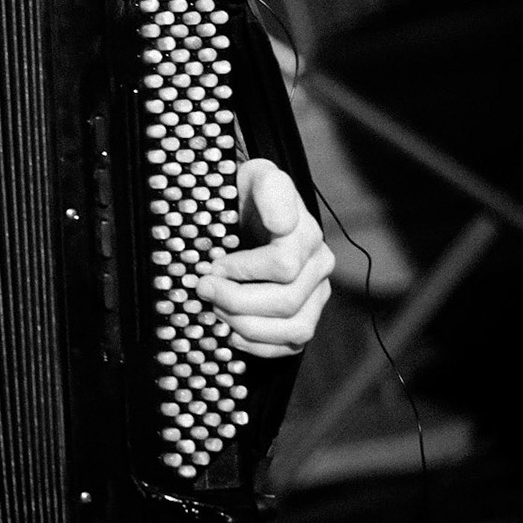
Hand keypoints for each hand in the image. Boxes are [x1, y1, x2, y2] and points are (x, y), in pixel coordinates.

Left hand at [193, 158, 333, 357]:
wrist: (249, 210)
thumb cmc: (246, 195)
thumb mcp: (254, 176)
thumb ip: (270, 187)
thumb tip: (282, 224)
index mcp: (306, 232)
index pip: (282, 265)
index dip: (241, 269)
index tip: (213, 263)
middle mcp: (320, 264)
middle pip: (285, 301)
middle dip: (235, 300)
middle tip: (203, 289)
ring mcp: (317, 293)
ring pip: (296, 329)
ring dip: (247, 325)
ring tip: (217, 310)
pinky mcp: (307, 315)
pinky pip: (293, 345)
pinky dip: (259, 346)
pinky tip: (232, 332)